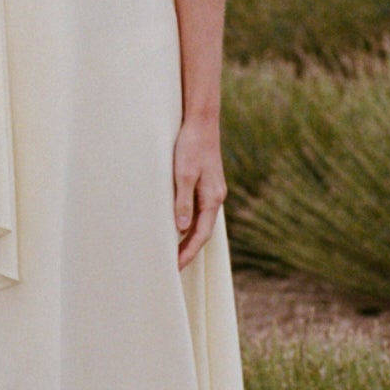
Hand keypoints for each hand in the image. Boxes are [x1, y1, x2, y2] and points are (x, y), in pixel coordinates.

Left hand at [172, 117, 225, 270]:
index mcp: (212, 198)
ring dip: (189, 238)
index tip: (175, 267)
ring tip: (174, 253)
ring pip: (202, 222)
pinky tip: (179, 227)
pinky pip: (199, 210)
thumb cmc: (190, 146)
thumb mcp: (183, 175)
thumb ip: (183, 202)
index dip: (188, 253)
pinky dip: (190, 223)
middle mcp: (216, 197)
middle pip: (203, 232)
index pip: (201, 235)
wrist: (201, 122)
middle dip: (189, 250)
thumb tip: (182, 229)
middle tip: (173, 266)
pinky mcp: (206, 183)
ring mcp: (212, 190)